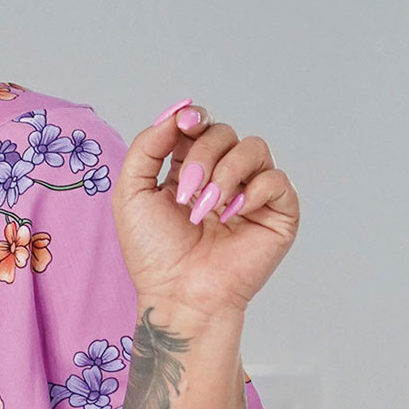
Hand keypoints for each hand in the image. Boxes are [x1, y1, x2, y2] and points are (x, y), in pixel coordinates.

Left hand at [113, 101, 298, 331]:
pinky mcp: (277, 214)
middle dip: (203, 155)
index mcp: (190, 170)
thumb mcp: (131, 194)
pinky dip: (253, 191)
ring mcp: (252, 195)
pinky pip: (276, 180)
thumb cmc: (154, 256)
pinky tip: (232, 215)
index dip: (194, 118)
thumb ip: (148, 146)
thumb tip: (178, 112)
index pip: (200, 126)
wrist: (178, 296)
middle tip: (187, 194)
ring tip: (207, 210)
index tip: (185, 124)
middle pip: (224, 132)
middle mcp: (223, 178)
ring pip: (253, 148)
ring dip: (226, 172)